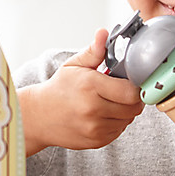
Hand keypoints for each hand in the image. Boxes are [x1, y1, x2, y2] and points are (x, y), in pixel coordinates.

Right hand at [20, 29, 144, 154]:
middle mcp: (93, 110)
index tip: (130, 82)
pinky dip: (116, 123)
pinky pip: (118, 131)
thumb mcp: (74, 65)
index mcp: (90, 86)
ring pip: (127, 120)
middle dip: (133, 99)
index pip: (131, 92)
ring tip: (111, 102)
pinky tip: (103, 114)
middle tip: (123, 92)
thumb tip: (103, 33)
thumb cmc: (59, 88)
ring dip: (125, 111)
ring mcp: (94, 128)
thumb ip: (93, 51)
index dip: (136, 86)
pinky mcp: (95, 141)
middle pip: (134, 108)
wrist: (39, 116)